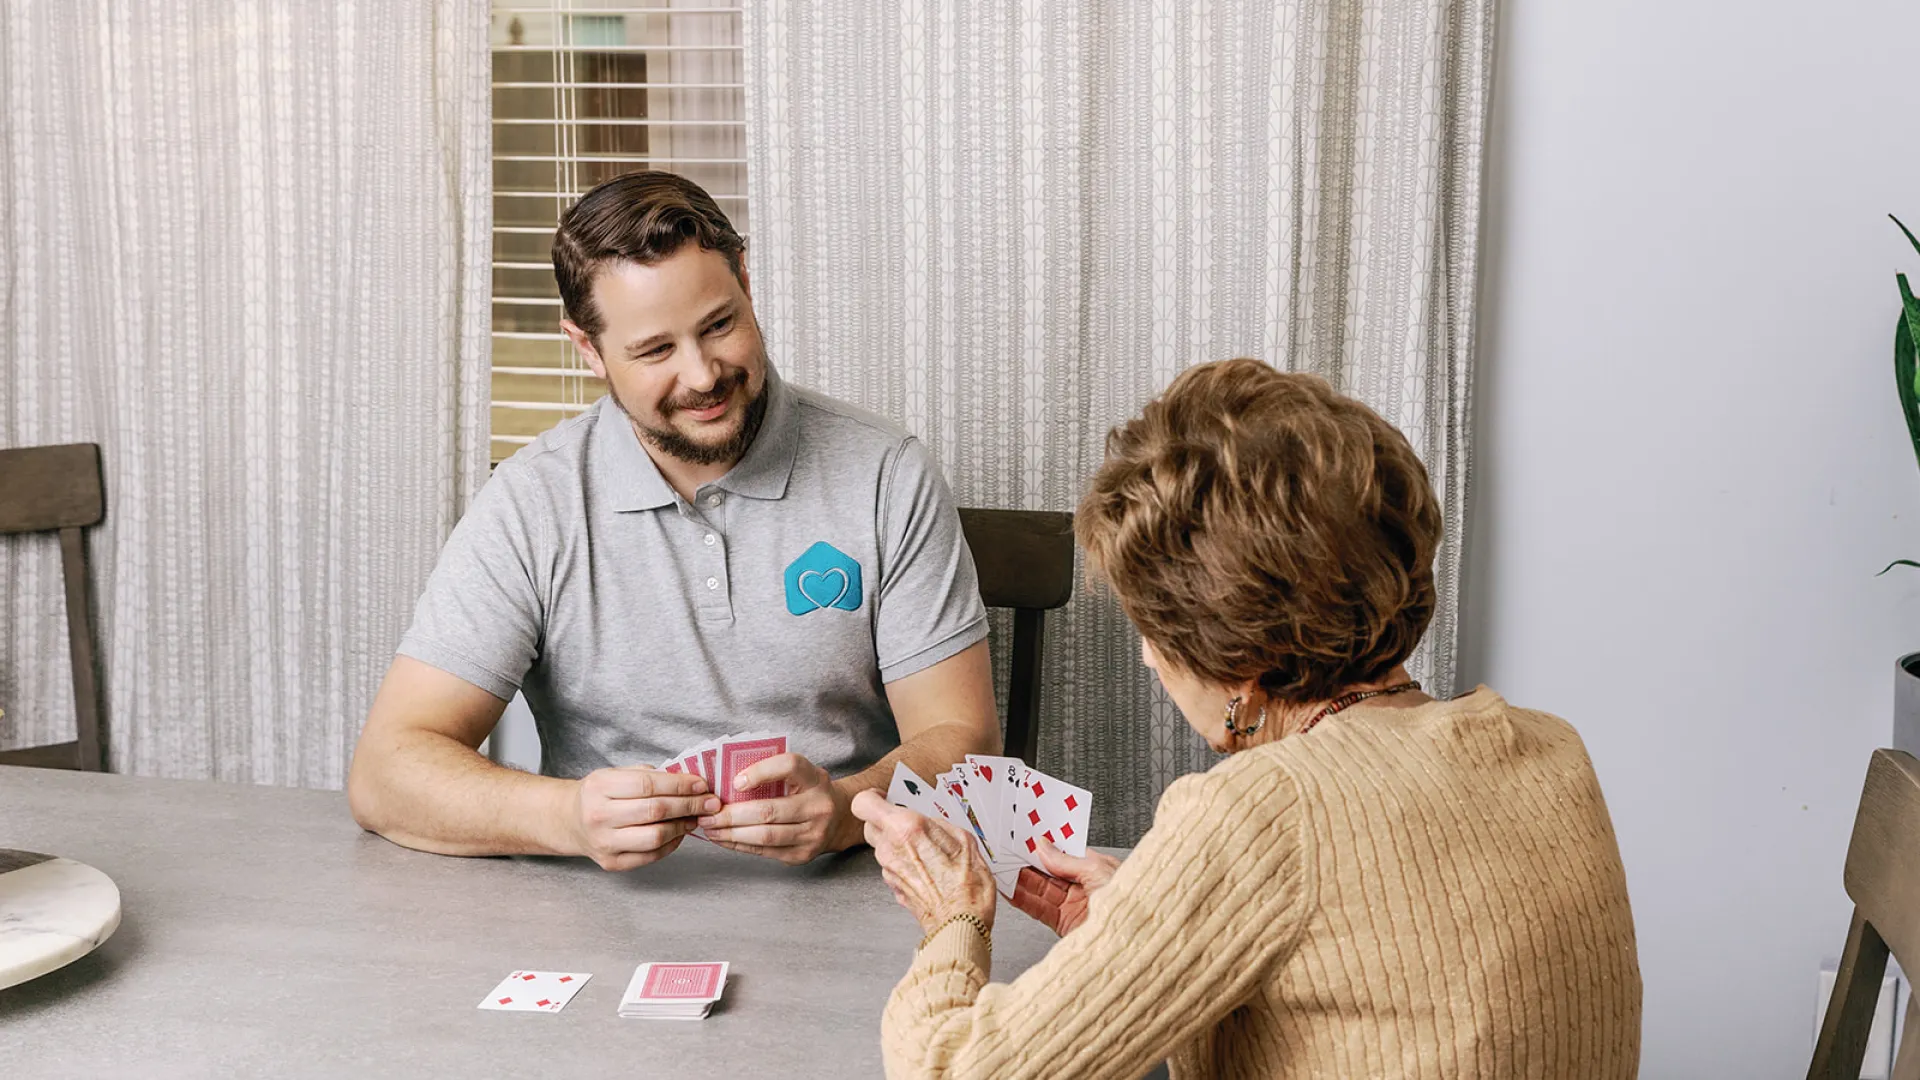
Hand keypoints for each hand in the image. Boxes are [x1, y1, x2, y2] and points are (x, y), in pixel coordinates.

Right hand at [567, 766, 719, 870]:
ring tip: (696, 817)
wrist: (570, 821)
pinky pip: (651, 856)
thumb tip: (690, 782)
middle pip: (655, 811)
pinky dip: (672, 844)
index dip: (680, 785)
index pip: (648, 785)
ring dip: (683, 826)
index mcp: (600, 787)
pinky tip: (680, 832)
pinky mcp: (612, 863)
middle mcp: (599, 816)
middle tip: (711, 802)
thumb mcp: (617, 774)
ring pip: (655, 836)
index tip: (702, 784)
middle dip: (689, 805)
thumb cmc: (601, 794)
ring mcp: (604, 843)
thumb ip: (650, 776)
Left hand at [699, 753, 851, 864]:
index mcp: (815, 779)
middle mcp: (818, 806)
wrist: (842, 819)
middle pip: (769, 811)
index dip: (760, 772)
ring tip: (711, 828)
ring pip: (765, 836)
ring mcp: (813, 834)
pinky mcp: (803, 854)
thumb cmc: (811, 791)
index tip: (735, 781)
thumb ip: (774, 773)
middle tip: (708, 813)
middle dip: (732, 814)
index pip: (788, 767)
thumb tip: (726, 781)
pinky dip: (740, 845)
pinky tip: (724, 839)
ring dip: (732, 833)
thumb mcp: (802, 775)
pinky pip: (765, 851)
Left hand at [849, 790, 995, 934]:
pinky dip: (904, 863)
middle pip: (869, 825)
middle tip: (909, 821)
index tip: (885, 797)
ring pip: (881, 847)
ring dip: (896, 843)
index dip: (872, 798)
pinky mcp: (893, 888)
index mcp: (904, 829)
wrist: (962, 923)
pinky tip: (927, 867)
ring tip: (926, 848)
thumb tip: (928, 820)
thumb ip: (938, 823)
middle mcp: (890, 849)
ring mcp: (889, 871)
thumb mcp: (963, 838)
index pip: (863, 804)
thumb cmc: (967, 884)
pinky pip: (892, 866)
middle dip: (885, 820)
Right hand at [1009, 837, 1120, 935]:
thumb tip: (1044, 846)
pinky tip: (1009, 889)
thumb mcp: (1097, 870)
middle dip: (1027, 861)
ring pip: (1040, 889)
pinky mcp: (1063, 924)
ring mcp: (1072, 906)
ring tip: (1002, 867)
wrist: (1131, 941)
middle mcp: (1084, 888)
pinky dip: (1021, 899)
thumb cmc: (1131, 902)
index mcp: (1098, 870)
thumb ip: (1066, 860)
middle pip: (1049, 871)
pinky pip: (1037, 908)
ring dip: (1019, 879)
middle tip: (1007, 851)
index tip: (1026, 838)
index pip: (1065, 854)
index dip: (1046, 846)